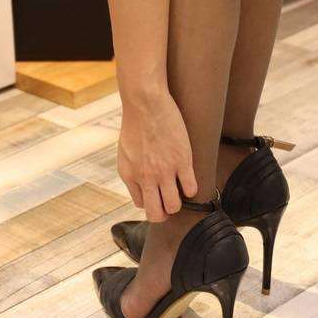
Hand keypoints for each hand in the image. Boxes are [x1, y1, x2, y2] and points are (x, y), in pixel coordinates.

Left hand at [117, 89, 197, 221]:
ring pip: (174, 206)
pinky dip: (192, 188)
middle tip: (170, 200)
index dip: (152, 201)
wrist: (145, 102)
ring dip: (179, 201)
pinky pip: (191, 189)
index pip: (141, 205)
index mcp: (129, 175)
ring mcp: (164, 170)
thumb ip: (132, 172)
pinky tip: (189, 177)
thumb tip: (142, 188)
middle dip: (164, 212)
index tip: (157, 193)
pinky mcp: (182, 161)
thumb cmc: (135, 123)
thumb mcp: (125, 152)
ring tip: (179, 188)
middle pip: (157, 214)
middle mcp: (145, 177)